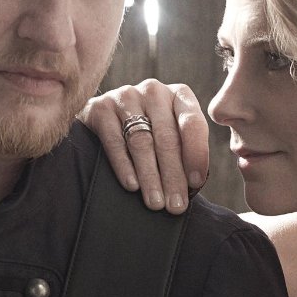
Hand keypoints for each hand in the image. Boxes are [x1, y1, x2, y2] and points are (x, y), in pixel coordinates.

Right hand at [81, 80, 208, 213]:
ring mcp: (126, 96)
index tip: (195, 183)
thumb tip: (192, 187)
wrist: (104, 116)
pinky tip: (132, 186)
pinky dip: (124, 166)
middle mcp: (154, 91)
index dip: (195, 154)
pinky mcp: (100, 108)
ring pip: (141, 142)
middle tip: (175, 205)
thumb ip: (184, 152)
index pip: (192, 122)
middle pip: (166, 137)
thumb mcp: (172, 133)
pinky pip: (114, 142)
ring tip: (155, 202)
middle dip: (172, 175)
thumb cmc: (150, 132)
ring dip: (150, 176)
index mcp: (179, 95)